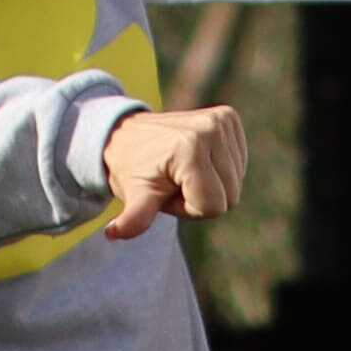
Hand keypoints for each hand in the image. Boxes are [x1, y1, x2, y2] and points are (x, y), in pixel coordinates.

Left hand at [95, 103, 248, 239]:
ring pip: (236, 182)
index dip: (188, 209)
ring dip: (211, 185)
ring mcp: (223, 120)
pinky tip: (196, 159)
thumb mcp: (134, 195)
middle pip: (230, 197)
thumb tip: (112, 234)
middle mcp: (212, 128)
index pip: (214, 207)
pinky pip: (238, 164)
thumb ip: (134, 218)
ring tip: (182, 170)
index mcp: (192, 149)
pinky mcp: (228, 117)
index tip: (166, 191)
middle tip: (173, 181)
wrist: (125, 133)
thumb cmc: (132, 168)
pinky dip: (219, 169)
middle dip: (201, 198)